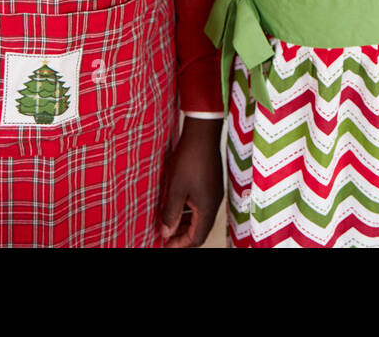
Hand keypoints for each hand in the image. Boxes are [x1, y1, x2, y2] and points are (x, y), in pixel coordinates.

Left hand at [157, 117, 222, 246]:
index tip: (166, 244)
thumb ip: (170, 213)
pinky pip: (201, 205)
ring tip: (167, 222)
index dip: (180, 244)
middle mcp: (214, 202)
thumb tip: (167, 232)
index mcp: (207, 207)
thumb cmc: (190, 159)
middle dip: (182, 235)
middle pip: (200, 229)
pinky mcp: (211, 184)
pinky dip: (188, 210)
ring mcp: (214, 193)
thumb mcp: (175, 189)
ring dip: (184, 223)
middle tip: (165, 236)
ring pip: (200, 217)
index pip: (197, 237)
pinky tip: (175, 206)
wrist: (202, 134)